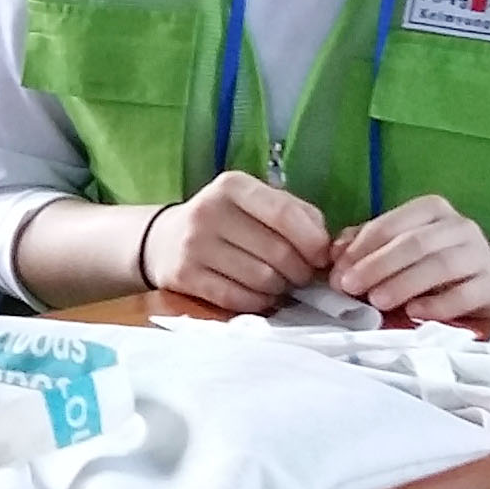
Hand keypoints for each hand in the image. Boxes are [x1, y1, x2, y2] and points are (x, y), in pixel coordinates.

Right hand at [143, 172, 333, 309]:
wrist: (163, 240)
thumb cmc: (226, 222)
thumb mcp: (256, 203)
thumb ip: (296, 215)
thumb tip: (325, 248)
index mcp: (232, 186)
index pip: (285, 214)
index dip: (313, 241)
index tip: (321, 257)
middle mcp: (209, 211)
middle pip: (277, 252)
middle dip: (299, 271)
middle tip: (300, 276)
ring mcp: (193, 245)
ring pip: (261, 279)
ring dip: (280, 288)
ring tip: (278, 284)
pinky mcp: (184, 276)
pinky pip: (237, 298)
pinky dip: (258, 302)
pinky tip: (261, 296)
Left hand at [328, 195, 489, 325]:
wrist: (487, 285)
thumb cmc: (432, 265)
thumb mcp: (397, 250)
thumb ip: (365, 247)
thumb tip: (334, 254)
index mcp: (431, 210)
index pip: (390, 225)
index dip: (360, 249)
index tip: (338, 273)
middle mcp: (458, 226)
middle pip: (414, 243)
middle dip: (377, 265)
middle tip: (350, 288)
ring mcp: (479, 254)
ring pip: (440, 265)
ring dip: (403, 283)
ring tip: (377, 301)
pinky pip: (464, 294)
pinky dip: (436, 304)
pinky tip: (414, 313)